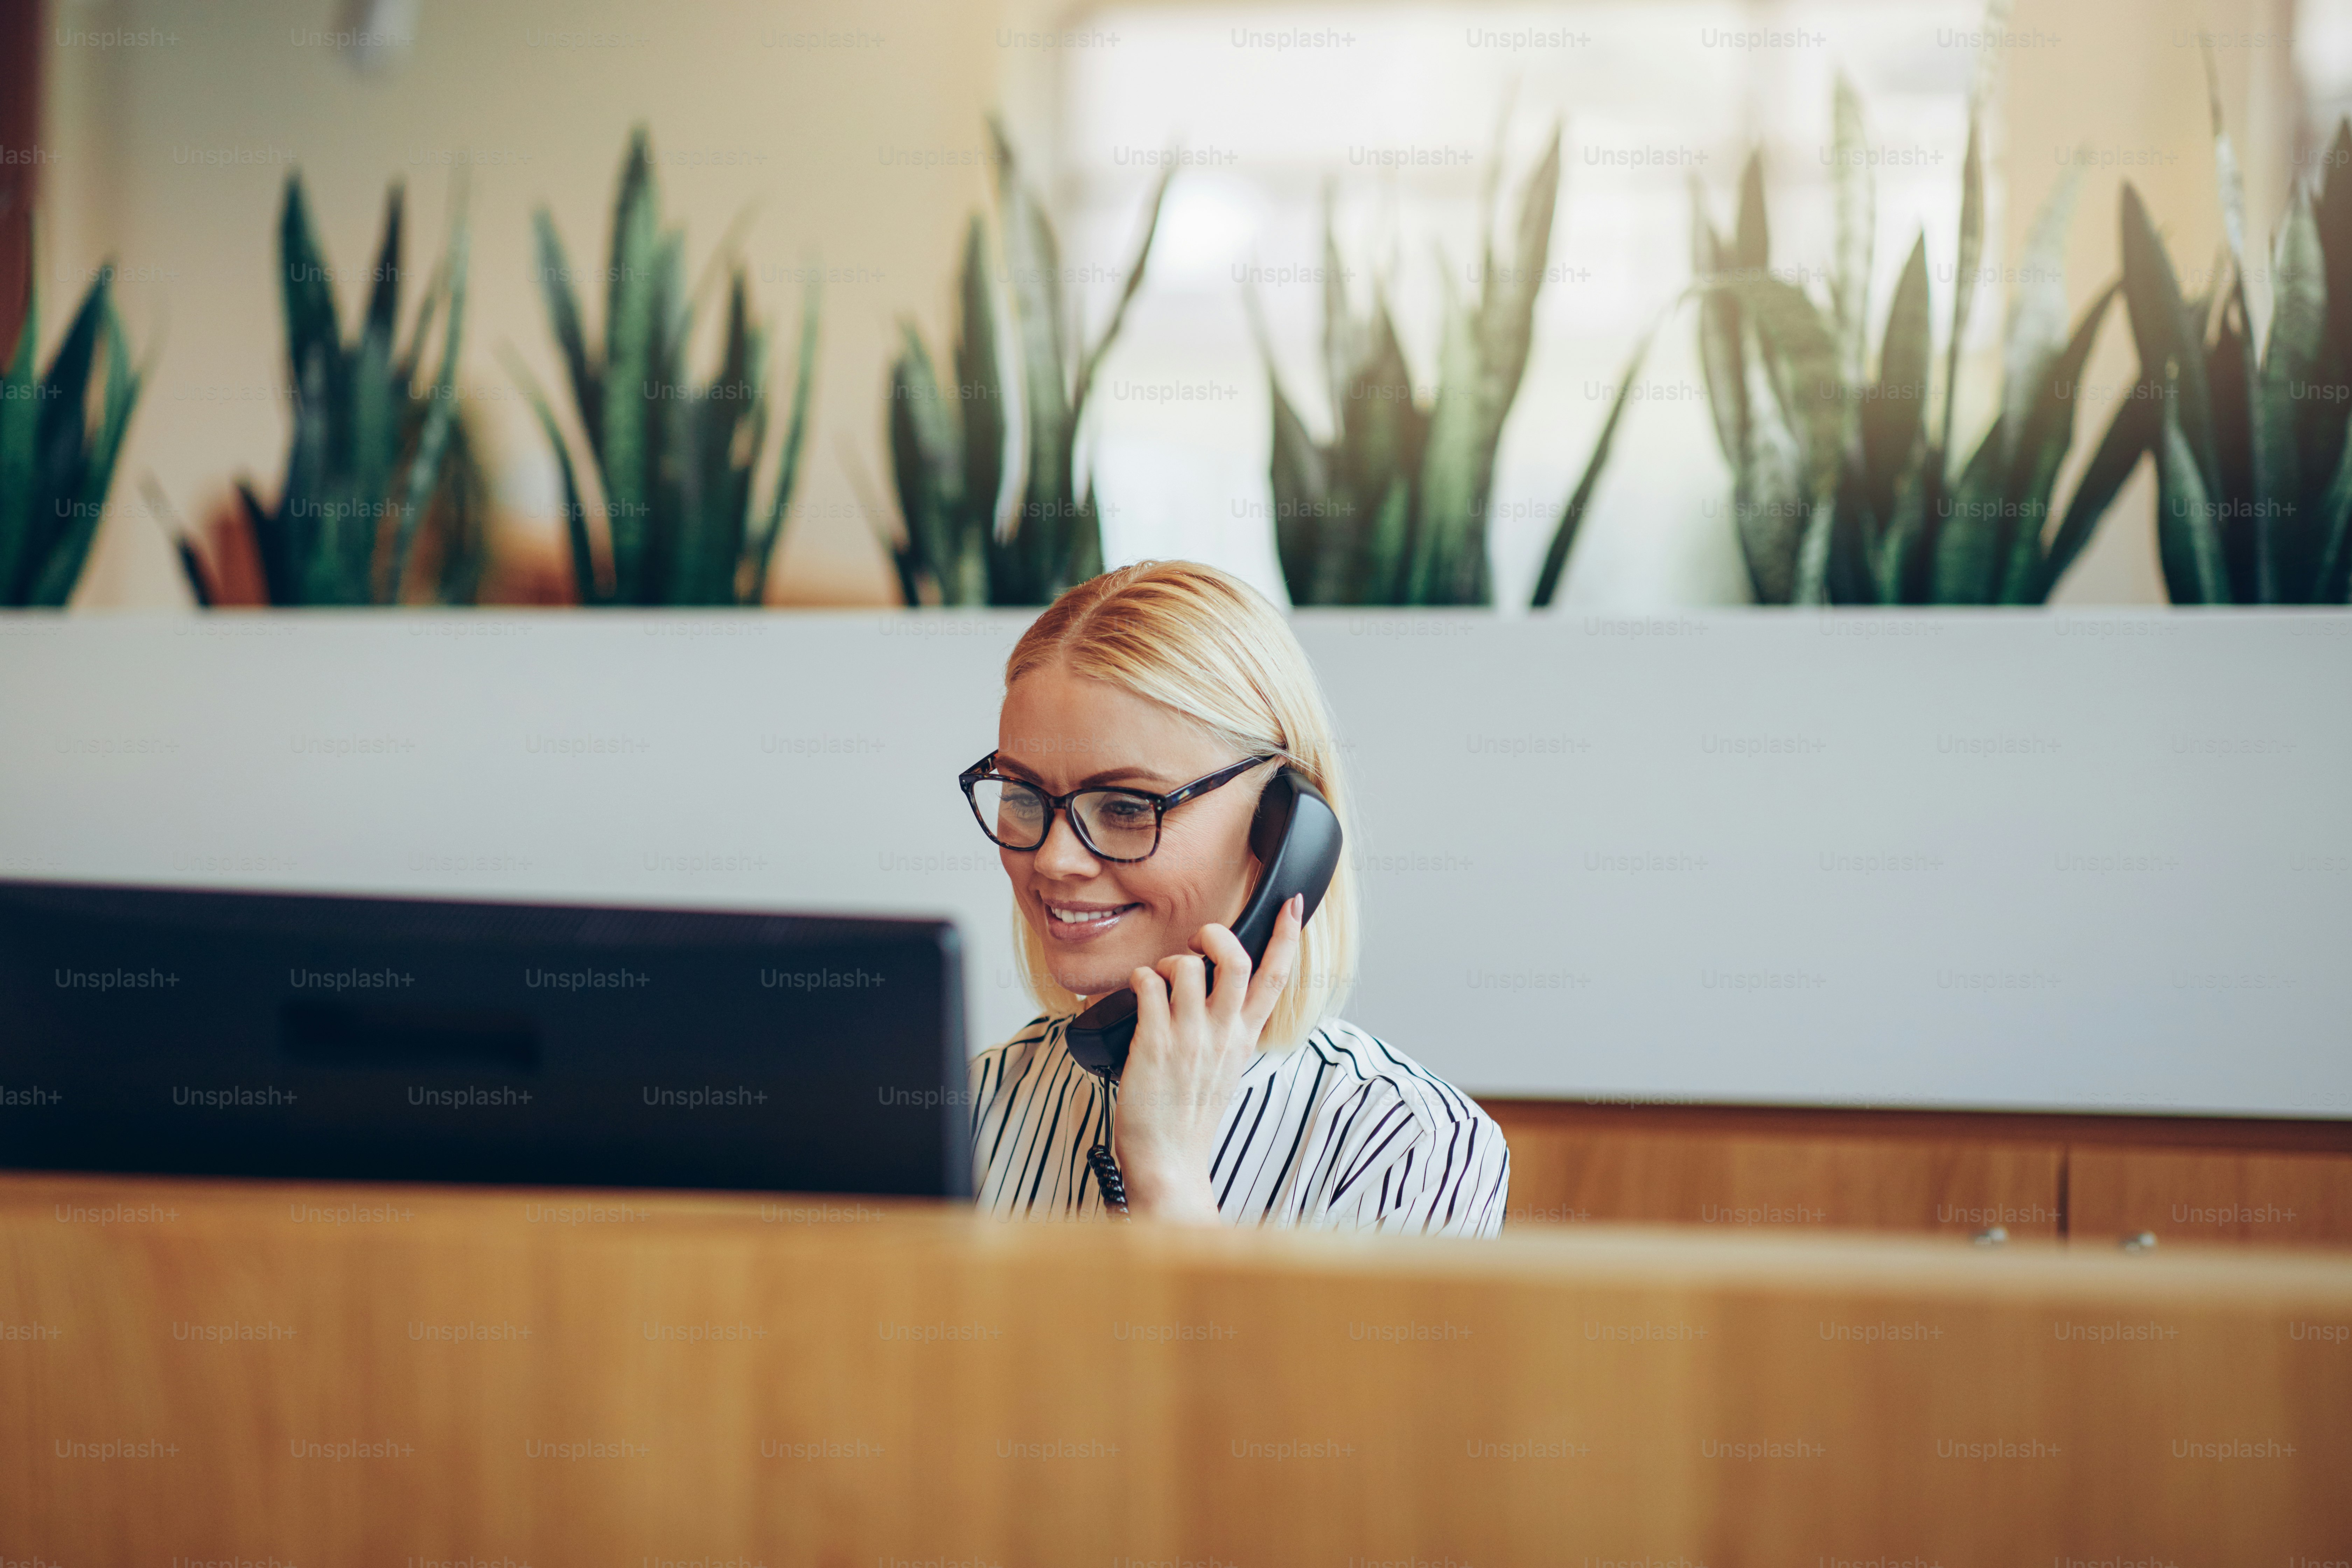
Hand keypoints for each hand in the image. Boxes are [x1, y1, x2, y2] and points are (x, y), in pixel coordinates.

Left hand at [1111, 893, 1305, 1223]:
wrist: (1170, 1162)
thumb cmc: (1191, 1115)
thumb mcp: (1225, 1067)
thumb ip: (1229, 1029)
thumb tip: (1219, 992)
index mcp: (1244, 1038)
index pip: (1276, 978)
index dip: (1286, 936)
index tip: (1292, 904)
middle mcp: (1222, 1034)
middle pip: (1236, 961)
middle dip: (1217, 935)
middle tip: (1200, 940)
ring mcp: (1189, 1038)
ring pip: (1186, 967)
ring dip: (1169, 962)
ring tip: (1159, 980)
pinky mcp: (1153, 1044)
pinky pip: (1148, 986)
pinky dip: (1140, 978)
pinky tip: (1137, 992)